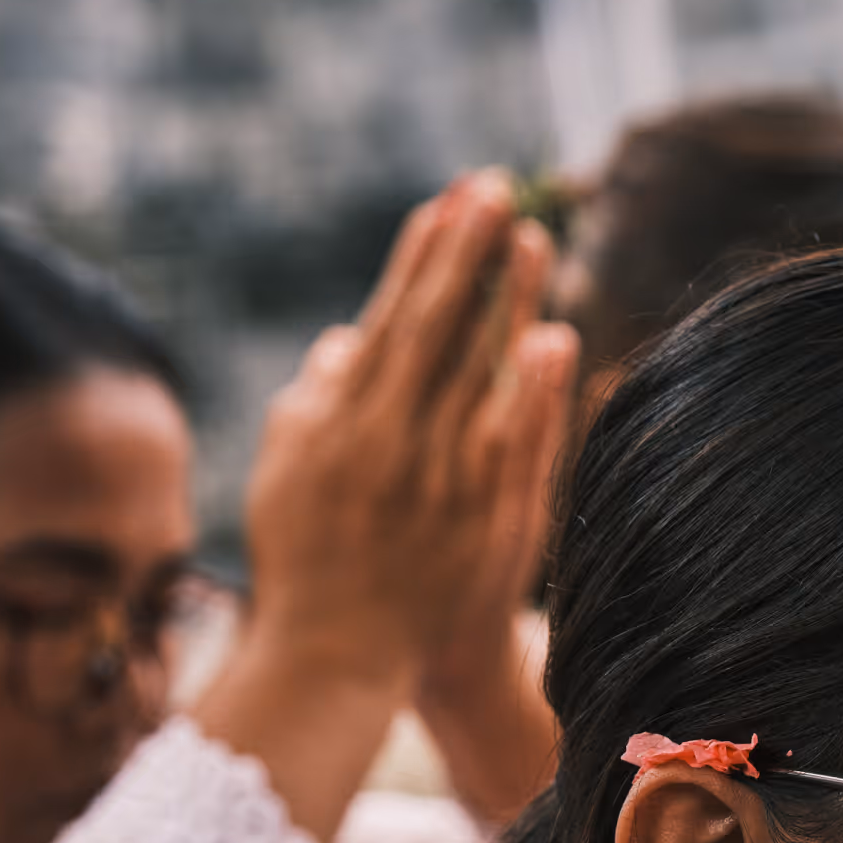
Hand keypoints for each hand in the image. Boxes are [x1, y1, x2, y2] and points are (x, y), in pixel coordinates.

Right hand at [243, 171, 570, 690]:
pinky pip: (515, 443)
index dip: (424, 254)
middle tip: (497, 184)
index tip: (452, 197)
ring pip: (481, 371)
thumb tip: (347, 339)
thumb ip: (314, 399)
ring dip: (507, 300)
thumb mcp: (288, 470)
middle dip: (466, 252)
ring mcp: (440, 476)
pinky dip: (534, 391)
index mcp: (343, 417)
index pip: (392, 315)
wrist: (337, 658)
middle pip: (438, 326)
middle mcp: (392, 435)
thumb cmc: (308, 561)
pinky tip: (555, 338)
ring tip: (536, 236)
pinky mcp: (482, 517)